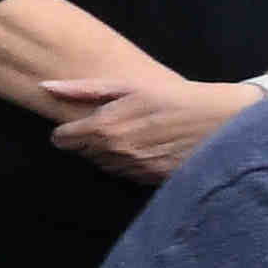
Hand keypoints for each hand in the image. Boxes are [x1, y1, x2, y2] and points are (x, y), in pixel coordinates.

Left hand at [43, 68, 253, 177]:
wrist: (223, 120)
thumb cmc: (175, 97)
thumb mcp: (129, 86)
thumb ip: (84, 90)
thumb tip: (44, 87)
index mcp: (104, 128)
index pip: (61, 139)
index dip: (68, 130)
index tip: (82, 123)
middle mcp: (114, 153)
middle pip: (81, 152)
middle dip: (90, 139)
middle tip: (116, 124)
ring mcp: (132, 170)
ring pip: (103, 165)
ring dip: (110, 152)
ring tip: (136, 134)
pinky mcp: (149, 181)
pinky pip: (125, 174)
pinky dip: (130, 163)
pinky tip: (150, 147)